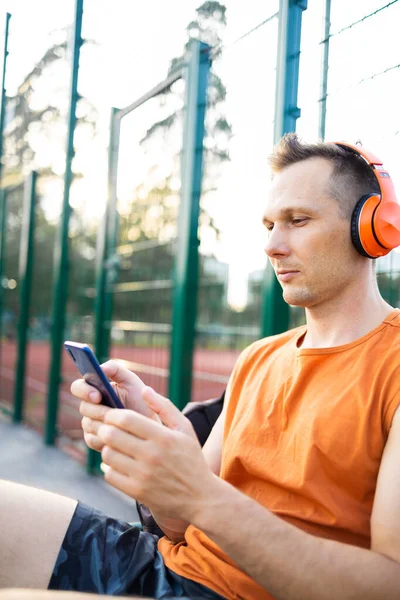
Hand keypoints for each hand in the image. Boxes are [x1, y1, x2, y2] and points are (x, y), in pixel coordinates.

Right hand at [71, 360, 159, 451]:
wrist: (150, 425)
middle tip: (110, 413)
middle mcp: (89, 406)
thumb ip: (116, 369)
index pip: (78, 387)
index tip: (97, 395)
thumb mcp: (131, 382)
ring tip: (120, 426)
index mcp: (94, 389)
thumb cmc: (140, 401)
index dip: (84, 390)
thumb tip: (100, 368)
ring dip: (103, 424)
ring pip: (88, 424)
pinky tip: (118, 436)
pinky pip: (92, 440)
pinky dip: (105, 438)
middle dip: (97, 410)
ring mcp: (90, 423)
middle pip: (83, 407)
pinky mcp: (93, 440)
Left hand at [98, 386, 217, 523]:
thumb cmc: (191, 458)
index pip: (126, 418)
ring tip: (115, 446)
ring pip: (108, 454)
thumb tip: (144, 389)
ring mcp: (143, 476)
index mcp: (163, 437)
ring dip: (107, 448)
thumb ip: (164, 407)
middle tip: (108, 429)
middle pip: (111, 435)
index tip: (112, 415)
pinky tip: (119, 464)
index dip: (113, 414)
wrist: (200, 497)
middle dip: (105, 428)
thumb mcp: (185, 428)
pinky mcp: (137, 492)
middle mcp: (152, 455)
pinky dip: (110, 468)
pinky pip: (110, 475)